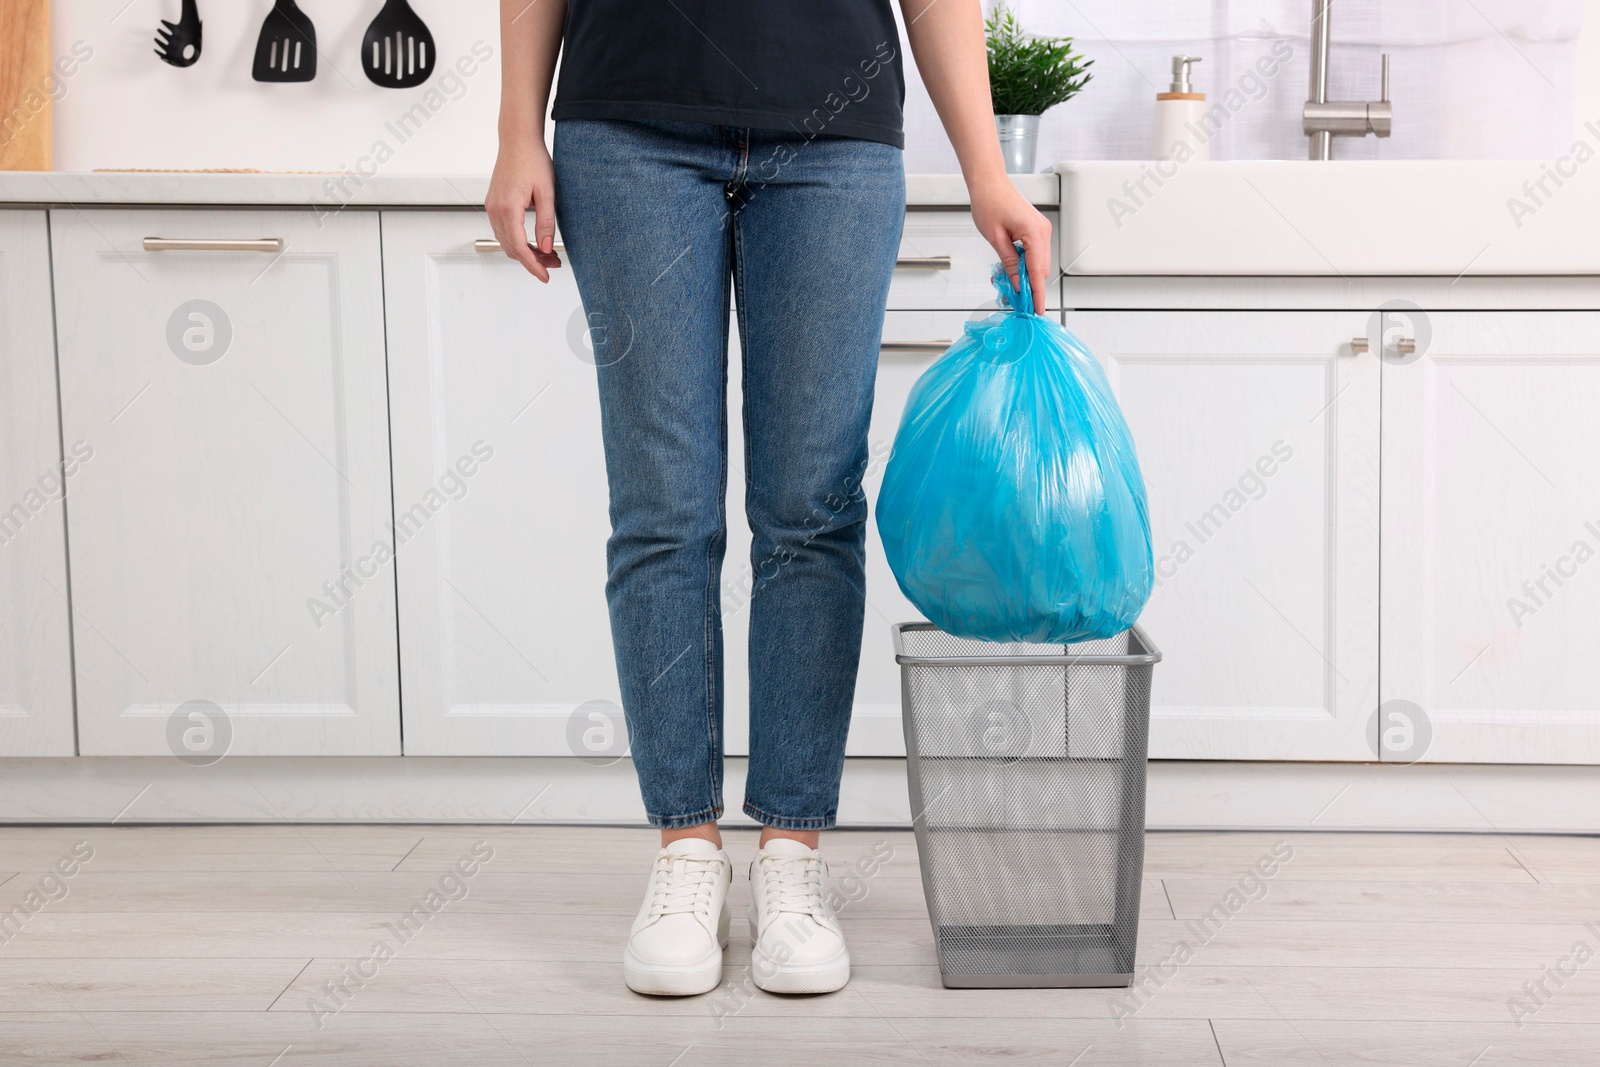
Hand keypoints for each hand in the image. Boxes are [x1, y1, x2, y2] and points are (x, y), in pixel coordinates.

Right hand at [485, 140, 561, 281]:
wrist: (517, 140)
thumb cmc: (533, 161)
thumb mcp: (547, 193)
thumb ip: (545, 223)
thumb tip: (547, 249)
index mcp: (508, 208)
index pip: (520, 248)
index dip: (533, 265)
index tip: (545, 277)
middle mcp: (495, 210)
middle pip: (512, 249)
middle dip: (532, 260)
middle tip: (555, 263)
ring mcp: (492, 207)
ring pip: (507, 242)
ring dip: (525, 251)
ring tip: (548, 253)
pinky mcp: (493, 204)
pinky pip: (503, 231)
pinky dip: (518, 241)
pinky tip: (534, 241)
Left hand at [970, 178, 1052, 313]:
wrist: (990, 182)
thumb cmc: (989, 203)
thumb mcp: (996, 238)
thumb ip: (1009, 263)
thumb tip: (1017, 284)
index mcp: (1034, 233)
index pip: (1037, 272)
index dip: (1036, 294)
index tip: (1037, 310)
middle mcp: (1043, 232)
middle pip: (1040, 270)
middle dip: (1029, 287)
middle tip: (1014, 301)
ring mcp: (1042, 230)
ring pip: (1038, 263)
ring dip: (1025, 276)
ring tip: (1006, 283)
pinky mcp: (1036, 230)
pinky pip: (1034, 254)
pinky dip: (1024, 265)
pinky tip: (1010, 269)